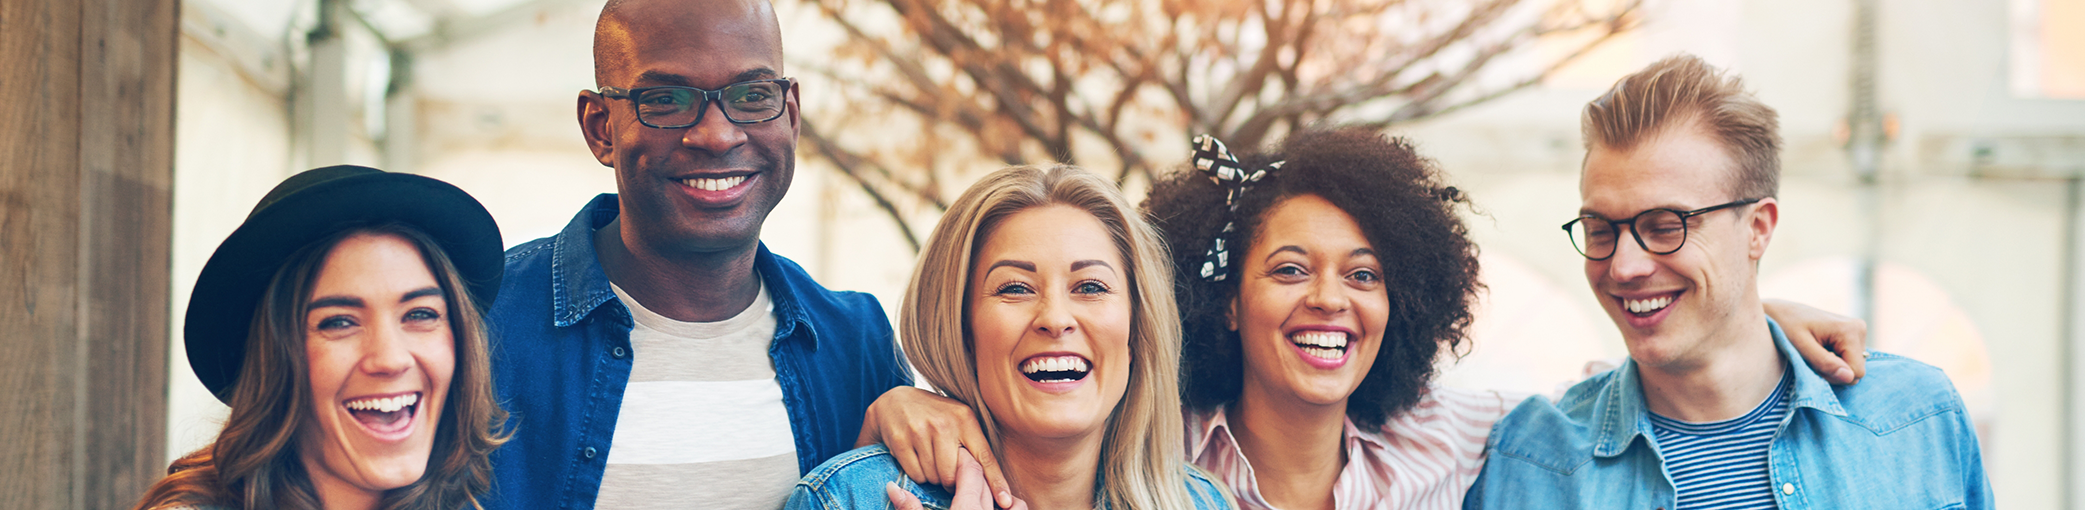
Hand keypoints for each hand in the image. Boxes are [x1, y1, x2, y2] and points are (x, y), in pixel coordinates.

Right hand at [860, 386, 1013, 507]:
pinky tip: (915, 459)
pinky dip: (917, 474)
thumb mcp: (958, 420)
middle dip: (949, 481)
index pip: (984, 456)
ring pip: (933, 476)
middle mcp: (945, 422)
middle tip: (944, 472)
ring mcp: (921, 429)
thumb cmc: (934, 416)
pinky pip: (915, 473)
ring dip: (932, 477)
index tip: (1005, 501)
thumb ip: (973, 445)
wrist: (895, 401)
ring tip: (929, 461)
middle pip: (953, 474)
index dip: (996, 481)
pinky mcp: (901, 438)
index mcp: (965, 418)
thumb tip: (989, 480)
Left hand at [1763, 298, 1866, 383]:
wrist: (1779, 311)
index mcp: (1850, 330)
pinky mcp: (1852, 334)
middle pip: (1856, 370)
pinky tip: (1819, 348)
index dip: (1834, 376)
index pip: (1857, 373)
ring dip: (1832, 365)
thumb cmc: (1785, 327)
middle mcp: (1859, 328)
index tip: (1814, 363)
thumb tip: (1850, 377)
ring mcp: (1857, 331)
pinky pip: (1849, 359)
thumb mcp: (1801, 347)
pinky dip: (1833, 360)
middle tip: (1811, 358)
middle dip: (1833, 370)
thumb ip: (1825, 363)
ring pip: (1852, 366)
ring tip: (1813, 351)